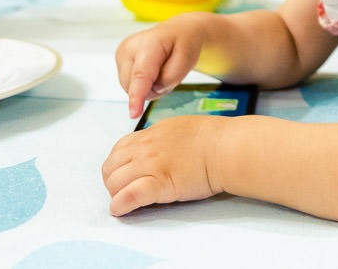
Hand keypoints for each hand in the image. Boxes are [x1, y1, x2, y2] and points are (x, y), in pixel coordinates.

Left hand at [102, 115, 224, 215]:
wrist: (227, 147)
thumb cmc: (214, 139)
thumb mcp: (181, 128)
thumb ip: (163, 138)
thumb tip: (158, 148)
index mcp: (152, 134)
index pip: (119, 148)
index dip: (118, 164)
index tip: (124, 173)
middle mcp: (146, 148)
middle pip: (111, 166)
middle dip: (112, 180)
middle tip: (122, 189)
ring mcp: (150, 165)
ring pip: (115, 181)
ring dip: (115, 193)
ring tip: (124, 201)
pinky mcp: (159, 184)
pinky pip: (128, 196)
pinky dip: (119, 205)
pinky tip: (120, 210)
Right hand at [115, 13, 208, 117]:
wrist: (177, 32)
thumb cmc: (184, 43)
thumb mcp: (188, 59)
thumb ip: (172, 76)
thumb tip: (154, 88)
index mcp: (149, 43)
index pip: (141, 75)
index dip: (137, 96)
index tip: (134, 114)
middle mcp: (130, 47)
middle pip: (135, 86)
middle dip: (154, 88)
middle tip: (169, 73)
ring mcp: (121, 53)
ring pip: (130, 88)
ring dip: (148, 86)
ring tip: (161, 70)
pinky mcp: (119, 59)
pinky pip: (129, 84)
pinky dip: (143, 83)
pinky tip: (152, 71)